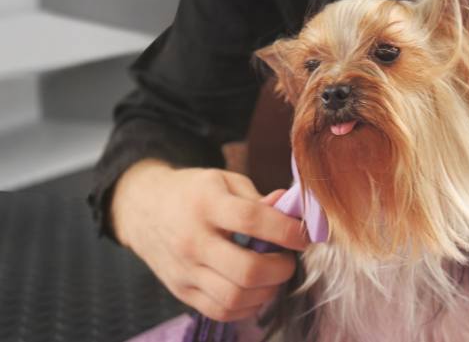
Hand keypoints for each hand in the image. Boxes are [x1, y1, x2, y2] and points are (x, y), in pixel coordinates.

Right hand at [111, 159, 309, 321]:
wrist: (143, 208)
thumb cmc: (193, 192)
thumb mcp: (224, 181)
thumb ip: (258, 199)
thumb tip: (290, 212)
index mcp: (206, 203)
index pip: (252, 221)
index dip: (287, 231)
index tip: (303, 235)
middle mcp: (193, 240)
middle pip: (247, 269)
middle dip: (282, 268)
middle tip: (289, 259)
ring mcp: (185, 270)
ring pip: (236, 297)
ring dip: (267, 290)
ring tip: (272, 274)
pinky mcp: (181, 291)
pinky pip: (221, 311)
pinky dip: (247, 306)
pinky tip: (255, 289)